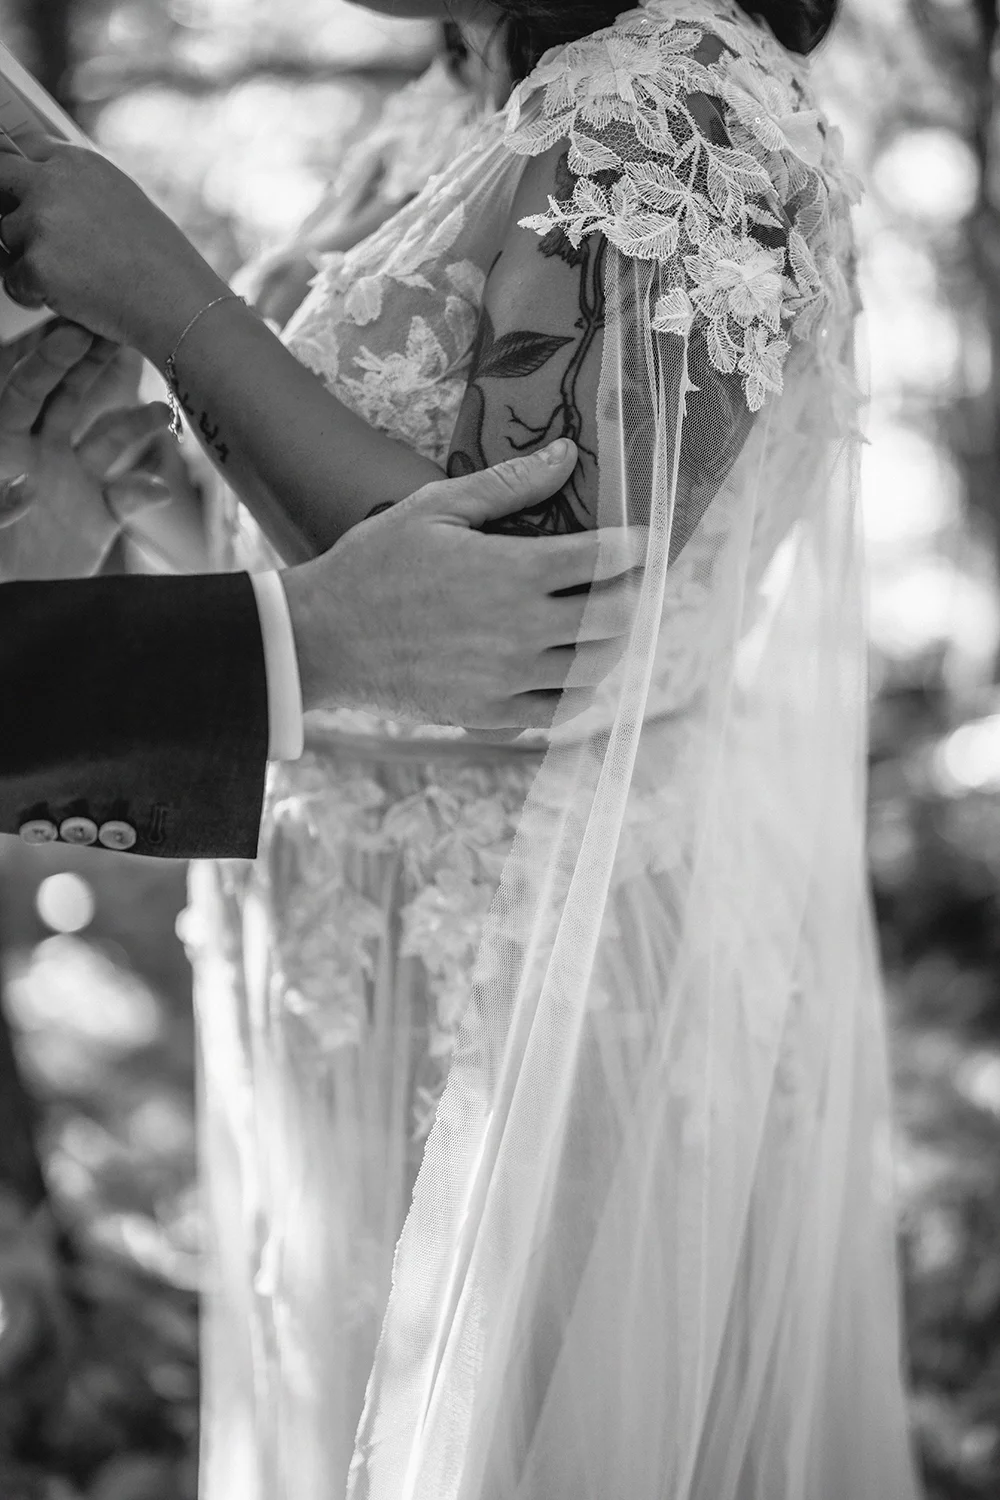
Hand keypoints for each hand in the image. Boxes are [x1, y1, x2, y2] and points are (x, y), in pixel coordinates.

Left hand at [0, 132, 224, 359]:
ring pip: (6, 233)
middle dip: (7, 202)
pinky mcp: (35, 262)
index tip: (20, 188)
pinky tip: (68, 300)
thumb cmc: (161, 262)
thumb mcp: (123, 202)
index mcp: (79, 162)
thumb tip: (51, 195)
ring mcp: (41, 220)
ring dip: (25, 256)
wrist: (174, 300)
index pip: (26, 147)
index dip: (21, 171)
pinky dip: (33, 294)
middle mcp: (53, 182)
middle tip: (25, 231)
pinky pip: (13, 279)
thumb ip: (81, 189)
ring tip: (65, 277)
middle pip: (0, 176)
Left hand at [0, 322, 171, 577]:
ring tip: (163, 412)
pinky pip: (128, 496)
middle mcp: (39, 454)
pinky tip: (159, 490)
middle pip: (69, 398)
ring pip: (109, 439)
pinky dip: (146, 491)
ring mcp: (71, 483)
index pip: (24, 392)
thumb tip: (25, 484)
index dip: (49, 362)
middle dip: (95, 366)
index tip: (73, 334)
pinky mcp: (97, 518)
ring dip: (137, 423)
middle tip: (121, 337)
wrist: (10, 613)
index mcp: (3, 444)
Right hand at [281, 440, 644, 730]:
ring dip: (613, 643)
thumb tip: (566, 453)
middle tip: (629, 582)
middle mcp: (523, 629)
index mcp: (514, 571)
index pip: (606, 559)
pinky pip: (560, 710)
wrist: (324, 638)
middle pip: (615, 617)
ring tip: (605, 625)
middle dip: (633, 595)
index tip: (643, 541)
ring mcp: (510, 677)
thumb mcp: (437, 508)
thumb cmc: (375, 563)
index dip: (636, 547)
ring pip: (596, 666)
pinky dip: (580, 691)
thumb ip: (508, 485)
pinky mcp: (492, 712)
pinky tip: (574, 672)